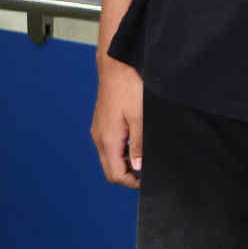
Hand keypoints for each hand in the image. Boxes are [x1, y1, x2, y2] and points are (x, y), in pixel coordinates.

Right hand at [90, 54, 143, 187]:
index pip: (115, 174)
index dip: (131, 182)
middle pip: (111, 169)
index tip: (147, 181)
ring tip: (145, 156)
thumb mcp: (140, 116)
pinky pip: (110, 145)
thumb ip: (139, 144)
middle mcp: (99, 137)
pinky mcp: (103, 123)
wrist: (116, 66)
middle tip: (148, 172)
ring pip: (110, 157)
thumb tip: (139, 167)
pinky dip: (122, 150)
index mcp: (107, 139)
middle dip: (128, 175)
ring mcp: (99, 130)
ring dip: (125, 162)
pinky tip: (136, 142)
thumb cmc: (128, 86)